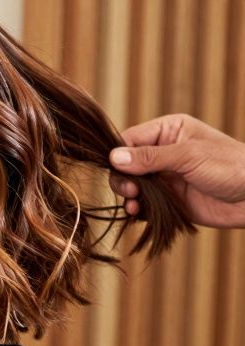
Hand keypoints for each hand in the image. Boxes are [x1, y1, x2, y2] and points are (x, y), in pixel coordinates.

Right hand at [108, 114, 244, 228]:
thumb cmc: (231, 167)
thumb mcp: (188, 156)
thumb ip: (150, 157)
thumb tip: (114, 158)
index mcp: (168, 131)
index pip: (130, 139)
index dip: (119, 155)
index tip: (119, 171)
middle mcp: (163, 152)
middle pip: (126, 164)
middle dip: (123, 178)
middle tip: (131, 191)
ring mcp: (165, 177)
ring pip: (132, 184)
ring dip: (129, 195)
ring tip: (134, 203)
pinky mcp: (168, 199)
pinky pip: (143, 203)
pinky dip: (137, 209)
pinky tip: (138, 213)